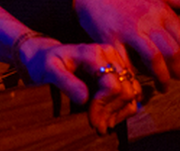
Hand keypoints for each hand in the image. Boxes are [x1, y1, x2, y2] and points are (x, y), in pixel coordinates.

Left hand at [18, 36, 141, 133]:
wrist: (47, 56)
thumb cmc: (46, 62)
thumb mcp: (49, 70)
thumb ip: (66, 82)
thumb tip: (84, 98)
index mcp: (94, 53)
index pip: (111, 85)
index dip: (103, 106)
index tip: (91, 120)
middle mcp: (110, 54)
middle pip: (125, 90)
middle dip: (111, 112)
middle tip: (97, 126)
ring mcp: (117, 62)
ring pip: (132, 92)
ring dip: (119, 112)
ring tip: (102, 124)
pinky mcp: (119, 71)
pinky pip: (132, 92)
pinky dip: (124, 108)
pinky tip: (109, 117)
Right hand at [74, 0, 179, 91]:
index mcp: (161, 10)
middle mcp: (148, 21)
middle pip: (172, 53)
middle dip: (179, 71)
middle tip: (177, 77)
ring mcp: (129, 32)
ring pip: (153, 61)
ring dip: (161, 78)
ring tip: (162, 86)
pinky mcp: (111, 41)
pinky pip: (126, 64)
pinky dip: (134, 76)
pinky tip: (138, 81)